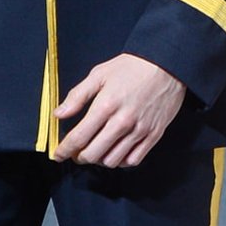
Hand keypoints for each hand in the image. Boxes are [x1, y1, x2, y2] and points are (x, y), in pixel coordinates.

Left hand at [53, 54, 185, 166]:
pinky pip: (134, 160)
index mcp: (105, 106)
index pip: (78, 137)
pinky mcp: (153, 135)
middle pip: (93, 154)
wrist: (167, 64)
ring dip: (99, 160)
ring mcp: (139, 131)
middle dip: (80, 157)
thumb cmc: (132, 67)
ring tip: (96, 151)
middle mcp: (122, 122)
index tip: (58, 154)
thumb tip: (59, 114)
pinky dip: (121, 161)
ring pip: (112, 161)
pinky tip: (116, 152)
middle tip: (77, 153)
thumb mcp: (99, 74)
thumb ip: (77, 96)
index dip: (64, 150)